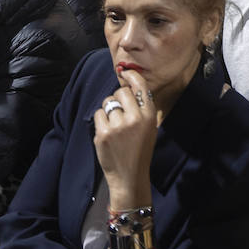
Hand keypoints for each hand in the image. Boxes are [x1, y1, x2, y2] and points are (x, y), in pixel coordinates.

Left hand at [93, 69, 156, 209]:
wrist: (129, 176)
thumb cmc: (140, 151)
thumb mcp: (150, 128)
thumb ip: (142, 109)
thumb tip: (130, 86)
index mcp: (149, 117)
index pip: (141, 87)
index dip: (132, 77)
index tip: (127, 72)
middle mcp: (135, 119)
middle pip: (121, 92)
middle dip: (119, 98)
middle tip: (120, 112)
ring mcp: (118, 126)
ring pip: (108, 102)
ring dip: (109, 110)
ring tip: (115, 126)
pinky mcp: (103, 133)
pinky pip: (98, 114)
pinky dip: (101, 121)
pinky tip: (107, 133)